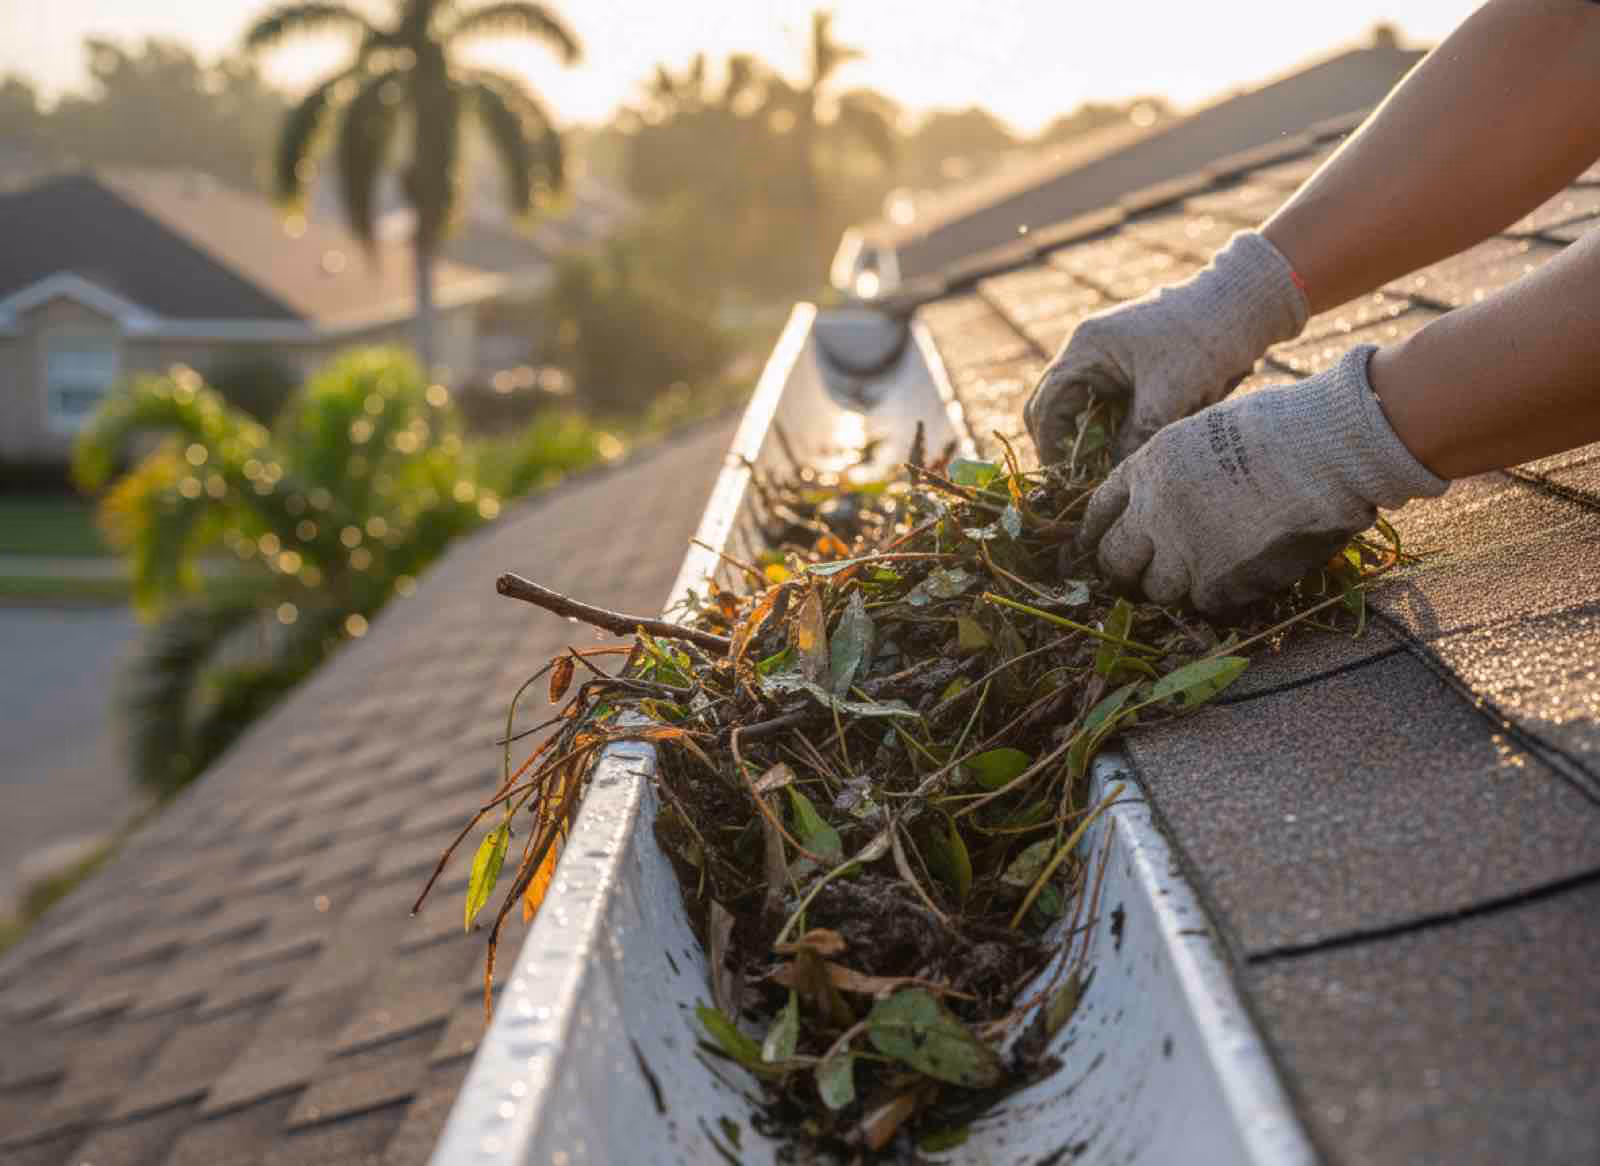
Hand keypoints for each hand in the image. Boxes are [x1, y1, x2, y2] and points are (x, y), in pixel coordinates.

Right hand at [1024, 232, 1307, 463]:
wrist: (1242, 304)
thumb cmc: (1203, 340)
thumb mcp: (1168, 395)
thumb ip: (1135, 437)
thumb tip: (1110, 477)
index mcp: (1086, 349)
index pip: (1046, 406)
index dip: (1050, 447)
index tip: (1065, 480)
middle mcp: (1086, 352)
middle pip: (1053, 409)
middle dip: (1065, 446)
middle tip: (1080, 480)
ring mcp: (1105, 358)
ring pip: (1080, 411)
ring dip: (1091, 439)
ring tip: (1108, 467)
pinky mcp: (1126, 368)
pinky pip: (1107, 406)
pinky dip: (1113, 429)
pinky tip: (1131, 446)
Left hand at [1077, 346, 1446, 613]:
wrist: (1324, 448)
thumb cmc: (1280, 428)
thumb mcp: (1204, 433)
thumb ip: (1172, 471)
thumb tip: (1161, 503)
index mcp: (1146, 469)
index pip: (1100, 511)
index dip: (1097, 533)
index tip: (1094, 546)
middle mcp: (1152, 512)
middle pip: (1115, 560)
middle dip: (1124, 571)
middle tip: (1137, 577)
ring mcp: (1181, 550)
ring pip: (1156, 590)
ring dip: (1173, 586)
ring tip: (1200, 573)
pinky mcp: (1216, 581)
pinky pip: (1203, 603)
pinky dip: (1218, 596)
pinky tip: (1239, 578)